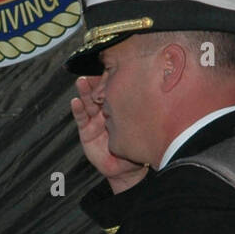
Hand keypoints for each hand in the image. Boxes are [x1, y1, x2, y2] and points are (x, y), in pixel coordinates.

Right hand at [71, 75, 146, 192]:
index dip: (110, 77)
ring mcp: (95, 120)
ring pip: (88, 102)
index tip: (111, 66)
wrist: (128, 167)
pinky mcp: (86, 132)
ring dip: (84, 91)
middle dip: (95, 81)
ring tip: (81, 82)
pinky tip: (75, 101)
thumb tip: (159, 85)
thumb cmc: (138, 142)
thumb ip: (143, 106)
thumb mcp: (142, 121)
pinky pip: (81, 118)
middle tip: (94, 70)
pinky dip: (77, 109)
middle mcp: (106, 109)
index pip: (113, 86)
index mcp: (119, 104)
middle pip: (99, 91)